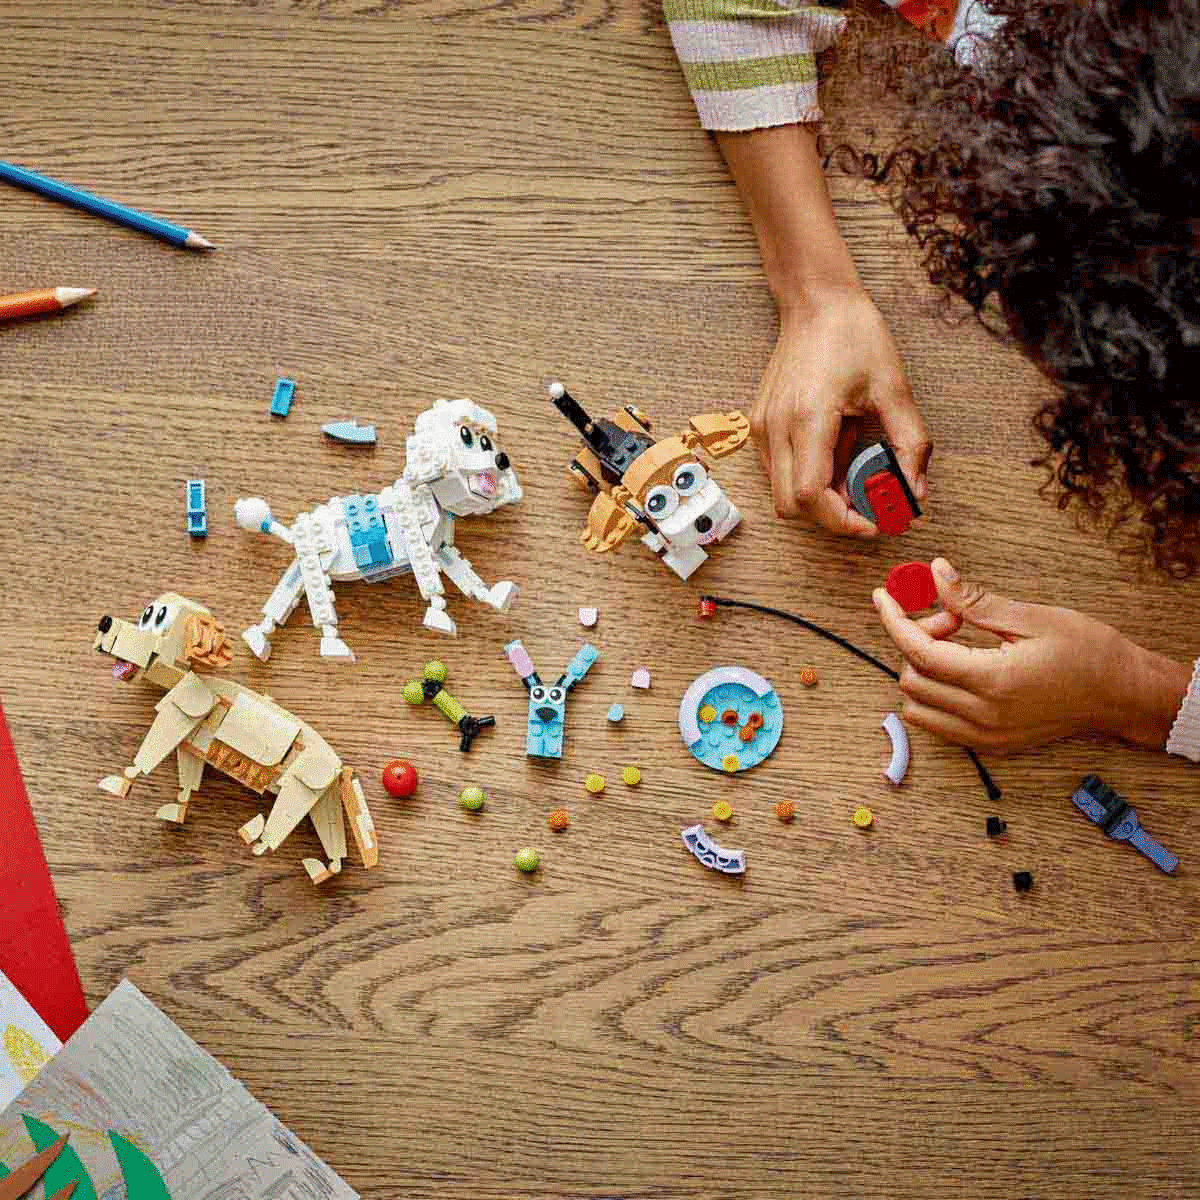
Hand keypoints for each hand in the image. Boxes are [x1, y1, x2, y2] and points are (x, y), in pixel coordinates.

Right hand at [751, 286, 931, 532]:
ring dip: (819, 499)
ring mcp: (762, 429)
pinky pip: (779, 473)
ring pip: (782, 495)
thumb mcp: (894, 388)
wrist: (815, 303)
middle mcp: (776, 427)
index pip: (811, 496)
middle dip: (832, 517)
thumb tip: (914, 491)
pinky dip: (808, 480)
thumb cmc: (852, 335)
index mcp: (807, 417)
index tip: (875, 523)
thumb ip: (910, 444)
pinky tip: (834, 455)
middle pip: (792, 506)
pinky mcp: (760, 427)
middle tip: (869, 506)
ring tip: (852, 473)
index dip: (843, 521)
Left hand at [872, 558, 1190, 751]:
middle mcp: (983, 717)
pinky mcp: (992, 744)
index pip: (918, 651)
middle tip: (951, 619)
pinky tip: (961, 670)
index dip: (893, 620)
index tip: (882, 596)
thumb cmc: (1089, 653)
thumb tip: (935, 574)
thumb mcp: (1031, 617)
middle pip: (911, 678)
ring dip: (922, 671)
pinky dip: (934, 695)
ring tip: (959, 646)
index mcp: (992, 682)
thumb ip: (974, 600)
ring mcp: (986, 737)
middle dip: (917, 641)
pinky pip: (939, 724)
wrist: (1124, 696)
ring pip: (918, 706)